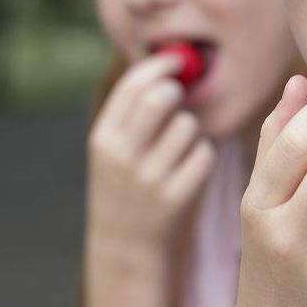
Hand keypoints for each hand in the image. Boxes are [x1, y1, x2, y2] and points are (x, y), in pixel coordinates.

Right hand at [86, 52, 216, 254]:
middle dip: (176, 91)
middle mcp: (121, 158)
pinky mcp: (175, 199)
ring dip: (192, 129)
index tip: (177, 59)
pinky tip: (192, 166)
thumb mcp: (114, 150)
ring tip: (181, 144)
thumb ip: (133, 113)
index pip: (131, 86)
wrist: (126, 247)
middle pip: (159, 99)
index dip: (159, 65)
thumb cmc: (127, 185)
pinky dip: (203, 154)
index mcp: (103, 140)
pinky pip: (203, 154)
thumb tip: (171, 65)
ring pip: (187, 126)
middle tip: (180, 98)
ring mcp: (148, 180)